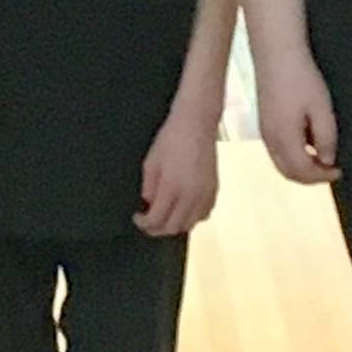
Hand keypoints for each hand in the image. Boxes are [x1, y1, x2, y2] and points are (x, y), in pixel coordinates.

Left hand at [135, 106, 218, 236]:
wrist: (196, 123)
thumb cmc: (170, 139)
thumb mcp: (151, 162)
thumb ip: (148, 188)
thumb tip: (148, 205)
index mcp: (172, 188)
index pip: (157, 219)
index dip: (144, 223)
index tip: (137, 217)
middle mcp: (191, 196)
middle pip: (173, 227)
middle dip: (157, 228)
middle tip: (147, 221)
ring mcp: (205, 194)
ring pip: (189, 224)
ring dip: (174, 225)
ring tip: (164, 216)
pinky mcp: (214, 189)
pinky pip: (203, 215)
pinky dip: (191, 218)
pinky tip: (183, 209)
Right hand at [255, 50, 339, 183]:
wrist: (277, 52)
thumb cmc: (302, 78)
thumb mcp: (321, 108)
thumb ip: (325, 138)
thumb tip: (326, 160)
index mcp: (284, 138)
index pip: (303, 171)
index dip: (322, 176)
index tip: (340, 170)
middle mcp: (270, 139)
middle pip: (289, 172)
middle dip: (310, 177)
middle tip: (330, 170)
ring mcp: (264, 130)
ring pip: (281, 162)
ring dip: (301, 167)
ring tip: (321, 158)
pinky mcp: (264, 120)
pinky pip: (277, 150)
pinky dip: (292, 155)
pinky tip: (306, 142)